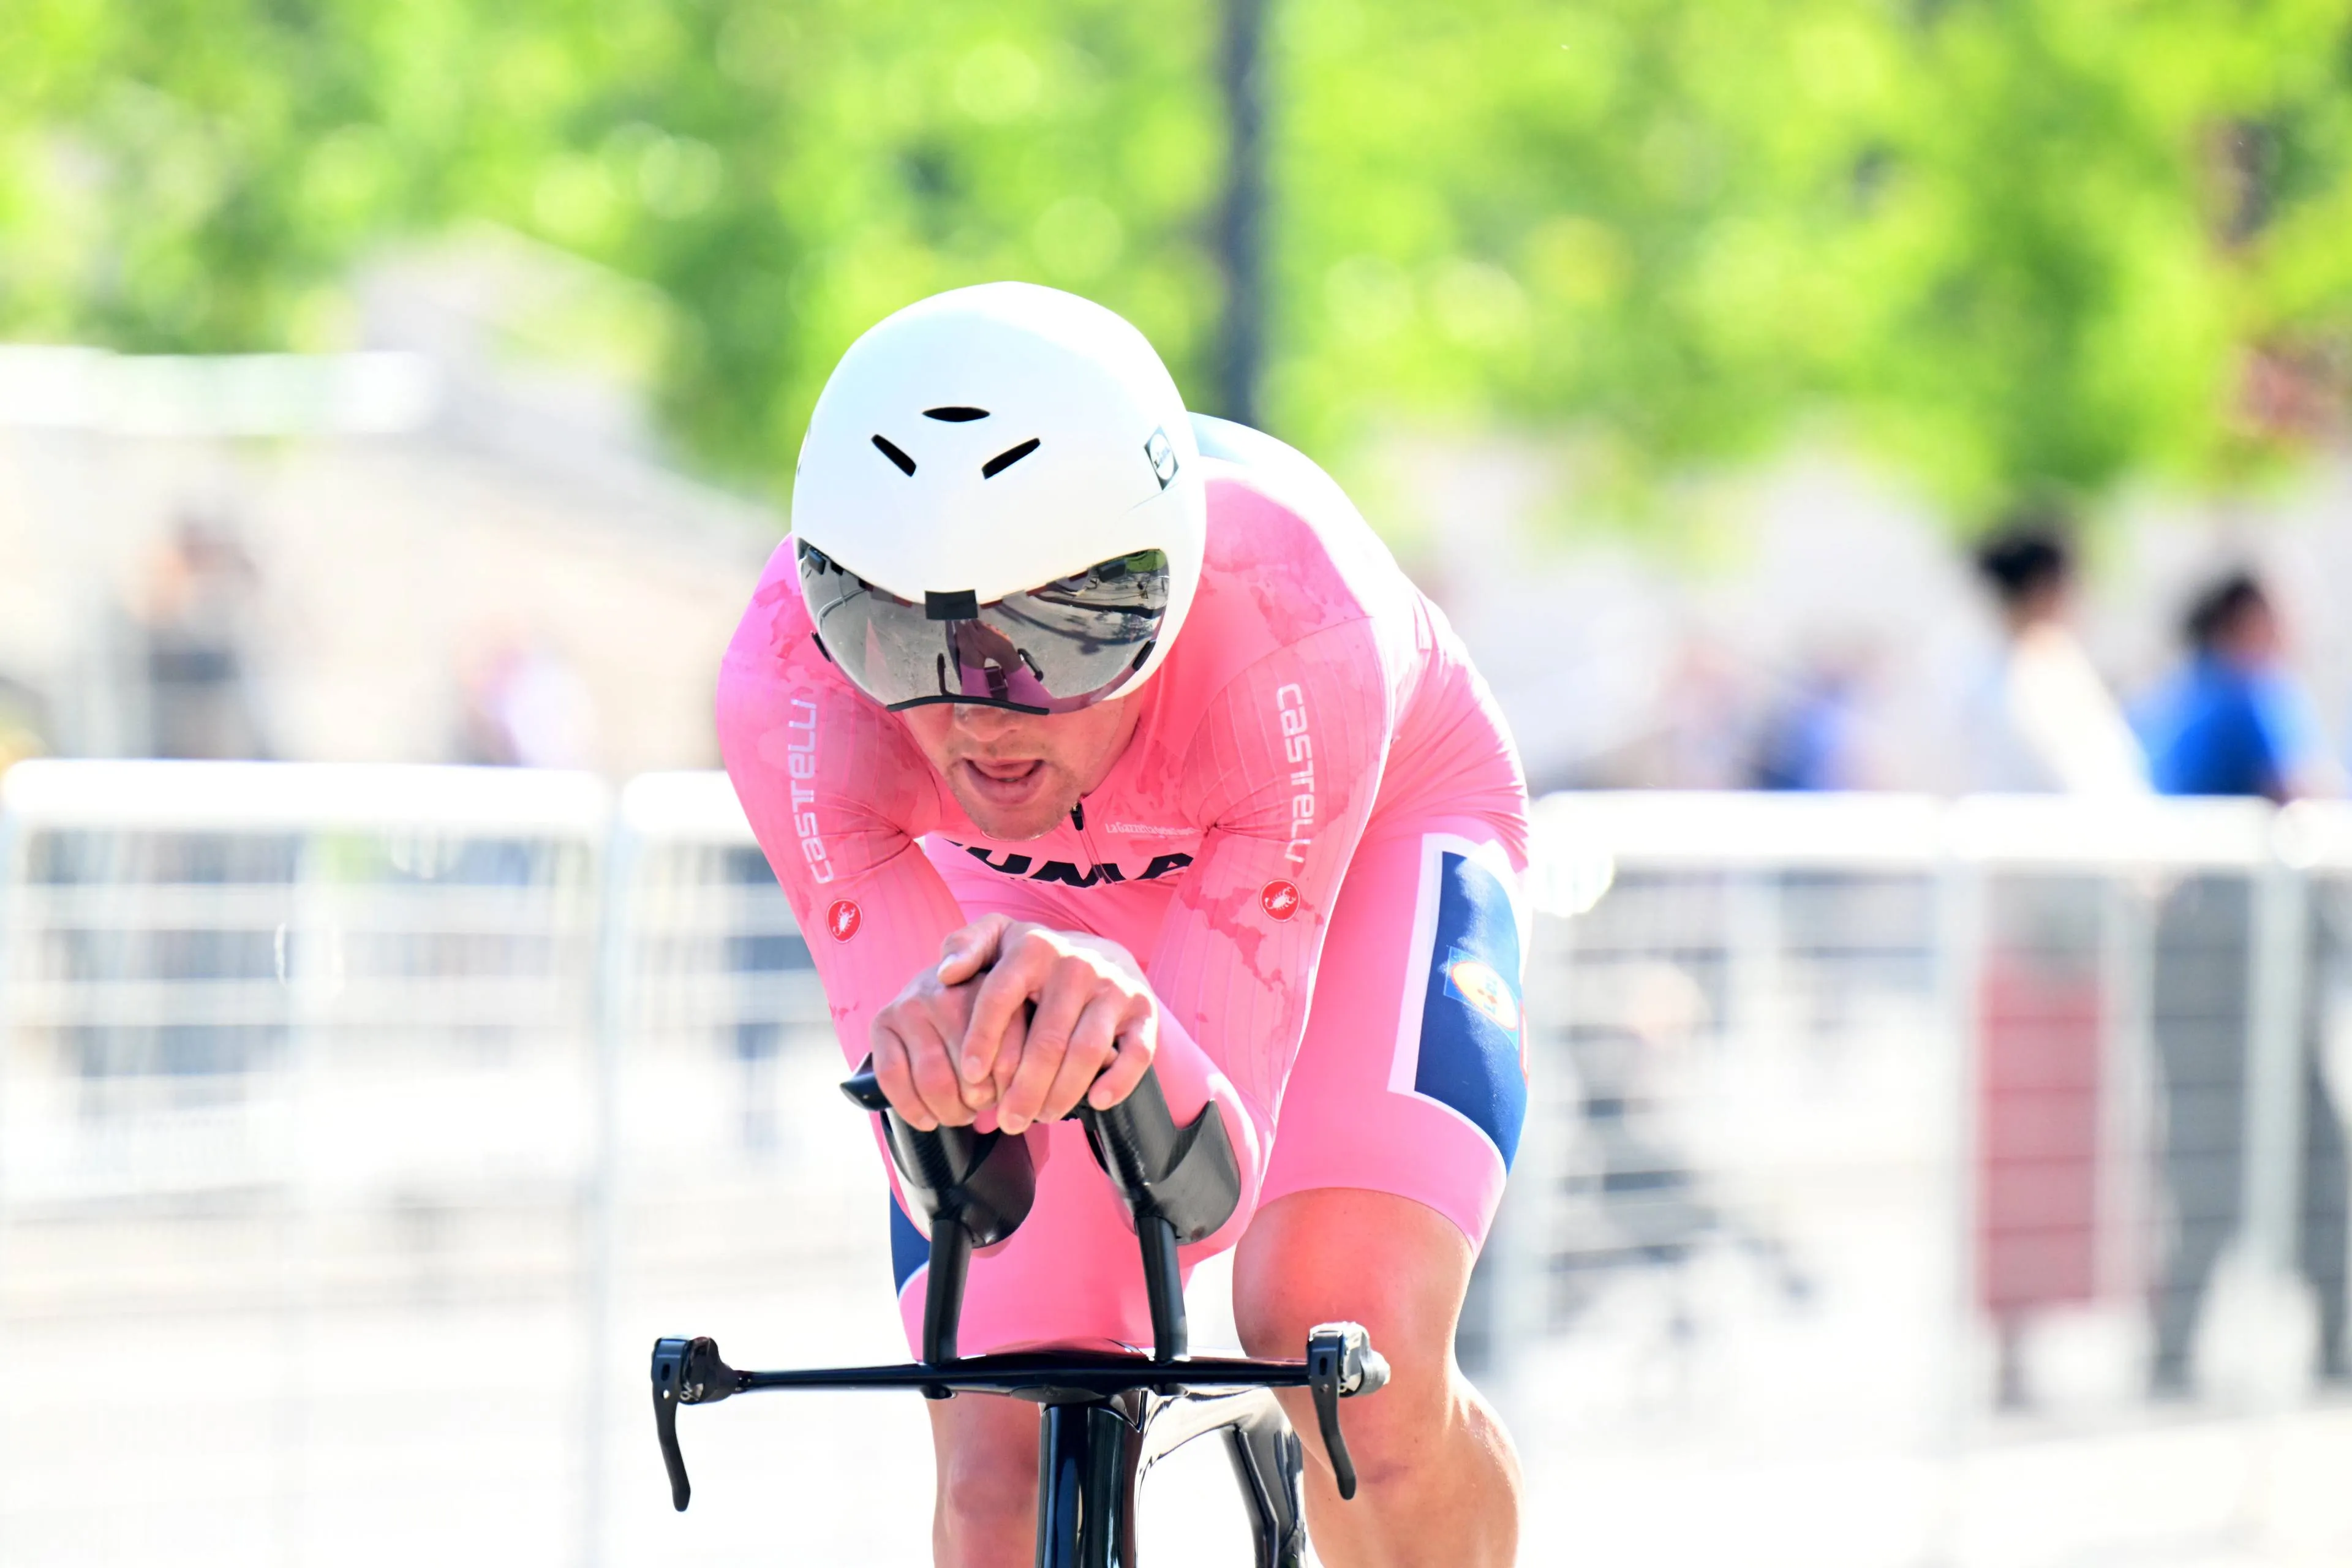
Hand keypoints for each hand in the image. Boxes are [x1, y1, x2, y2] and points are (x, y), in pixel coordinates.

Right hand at [868, 952, 1022, 1131]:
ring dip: (949, 1112)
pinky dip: (912, 1109)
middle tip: (980, 1108)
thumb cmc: (986, 1013)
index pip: (1005, 1060)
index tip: (1008, 1099)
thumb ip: (1023, 1044)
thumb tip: (1020, 1094)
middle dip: (977, 1105)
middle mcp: (946, 994)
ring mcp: (910, 1007)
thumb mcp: (1015, 1016)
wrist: (944, 981)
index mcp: (989, 991)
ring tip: (959, 1113)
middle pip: (968, 1076)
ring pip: (932, 1082)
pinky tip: (927, 1120)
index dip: (1008, 1092)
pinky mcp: (882, 1023)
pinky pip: (893, 1078)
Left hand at [941, 914, 1157, 1135]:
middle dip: (1023, 1088)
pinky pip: (1136, 1054)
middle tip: (1007, 1122)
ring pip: (1086, 1051)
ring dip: (1062, 1094)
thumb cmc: (1038, 961)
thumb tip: (945, 973)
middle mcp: (1076, 964)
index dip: (982, 1040)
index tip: (971, 1078)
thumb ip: (965, 946)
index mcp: (1034, 948)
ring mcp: (1114, 987)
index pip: (1000, 997)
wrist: (1105, 954)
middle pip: (1046, 1039)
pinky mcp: (1144, 1011)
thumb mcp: (999, 940)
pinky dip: (1118, 1081)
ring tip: (1041, 1118)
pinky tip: (1095, 1102)